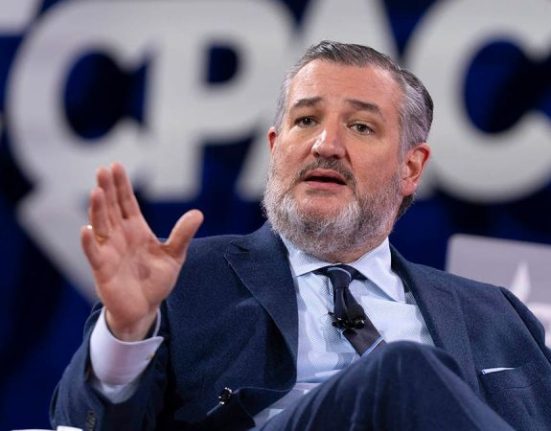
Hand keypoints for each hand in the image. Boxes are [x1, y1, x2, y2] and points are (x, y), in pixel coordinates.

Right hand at [81, 163, 202, 340]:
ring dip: (97, 209)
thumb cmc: (155, 280)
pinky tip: (86, 229)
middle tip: (103, 169)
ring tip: (96, 191)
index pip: (126, 202)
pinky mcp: (103, 269)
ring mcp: (109, 251)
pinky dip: (88, 242)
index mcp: (135, 229)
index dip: (121, 185)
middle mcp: (119, 236)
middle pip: (111, 208)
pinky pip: (94, 254)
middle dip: (107, 189)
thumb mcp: (174, 256)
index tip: (116, 166)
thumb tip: (198, 214)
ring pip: (101, 225)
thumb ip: (183, 235)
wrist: (145, 308)